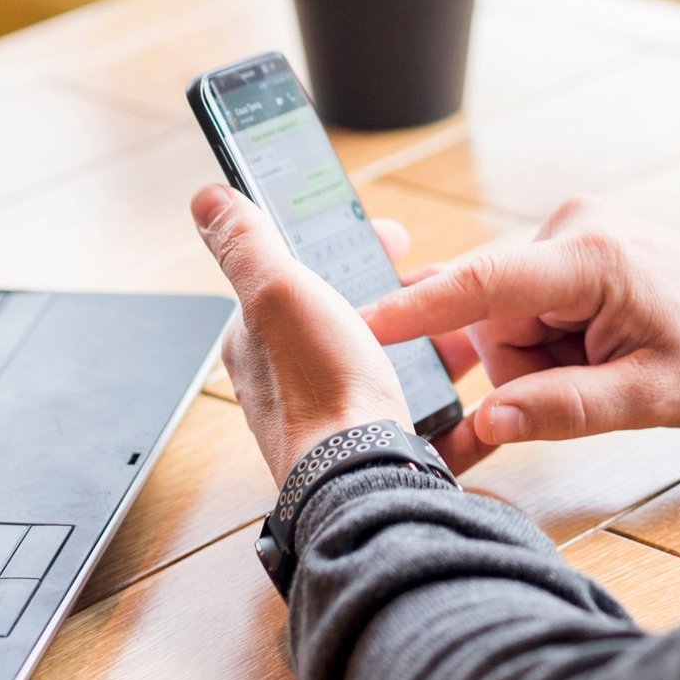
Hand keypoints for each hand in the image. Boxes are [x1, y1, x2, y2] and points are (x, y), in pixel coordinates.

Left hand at [190, 185, 479, 483]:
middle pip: (346, 320)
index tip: (389, 235)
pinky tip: (472, 385)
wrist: (364, 481)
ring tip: (465, 325)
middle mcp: (289, 381)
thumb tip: (207, 197)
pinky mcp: (376, 449)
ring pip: (386, 364)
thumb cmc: (320, 389)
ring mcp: (335, 416)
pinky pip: (417, 414)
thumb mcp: (278, 294)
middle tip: (433, 282)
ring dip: (427, 340)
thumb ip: (246, 244)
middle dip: (393, 295)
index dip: (342, 246)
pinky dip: (446, 397)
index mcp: (260, 341)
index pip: (297, 277)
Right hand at [363, 196, 679, 447]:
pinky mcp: (567, 245)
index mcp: (592, 259)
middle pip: (494, 316)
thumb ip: (563, 409)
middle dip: (525, 365)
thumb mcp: (649, 398)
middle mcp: (571, 229)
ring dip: (539, 355)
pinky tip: (572, 359)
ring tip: (603, 365)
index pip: (484, 284)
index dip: (418, 308)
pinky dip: (540, 339)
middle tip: (592, 382)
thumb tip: (484, 422)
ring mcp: (568, 232)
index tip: (360, 324)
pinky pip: (523, 303)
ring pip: (505, 316)